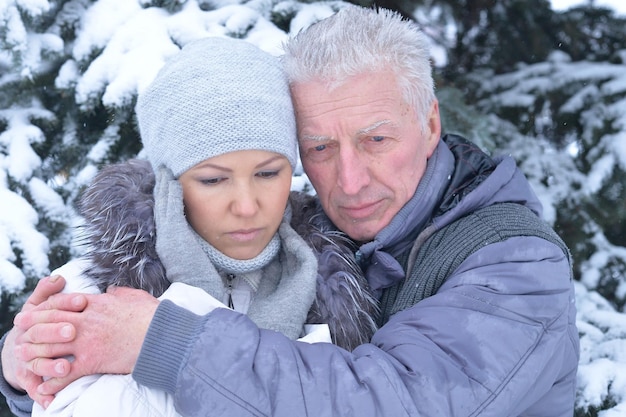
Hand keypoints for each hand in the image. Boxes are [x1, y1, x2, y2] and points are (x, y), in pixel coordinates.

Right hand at [2, 275, 69, 406]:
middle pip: (39, 334)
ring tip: (67, 366)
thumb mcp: (42, 307)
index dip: (64, 303)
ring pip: (36, 362)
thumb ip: (49, 292)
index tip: (83, 301)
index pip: (48, 308)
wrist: (18, 350)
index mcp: (33, 318)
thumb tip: (57, 277)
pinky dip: (43, 394)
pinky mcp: (27, 378)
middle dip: (55, 331)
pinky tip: (53, 400)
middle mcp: (26, 338)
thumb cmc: (40, 325)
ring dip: (51, 365)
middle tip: (73, 331)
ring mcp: (26, 359)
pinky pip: (35, 387)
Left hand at [14, 286, 158, 399]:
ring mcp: (88, 341)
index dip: (44, 307)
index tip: (34, 310)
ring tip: (26, 358)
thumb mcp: (134, 296)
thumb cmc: (152, 315)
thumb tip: (112, 291)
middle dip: (32, 327)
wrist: (162, 335)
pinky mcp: (93, 360)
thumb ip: (119, 292)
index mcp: (96, 303)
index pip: (61, 303)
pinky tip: (45, 386)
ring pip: (51, 346)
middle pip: (50, 322)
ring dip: (36, 353)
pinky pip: (66, 373)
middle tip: (20, 331)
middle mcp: (87, 320)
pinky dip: (53, 381)